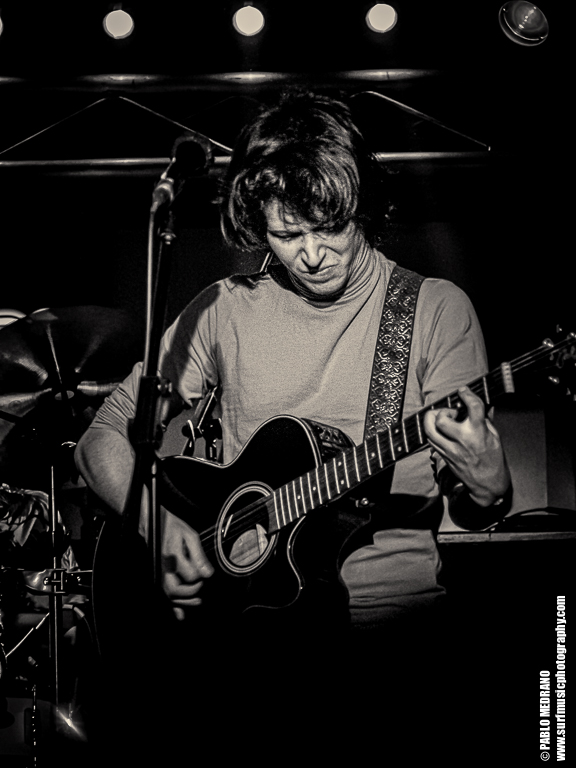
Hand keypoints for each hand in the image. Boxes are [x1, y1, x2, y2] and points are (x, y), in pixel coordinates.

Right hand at [161, 509, 213, 619]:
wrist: (153, 522)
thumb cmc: (172, 527)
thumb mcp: (190, 536)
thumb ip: (199, 555)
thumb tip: (208, 573)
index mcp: (173, 557)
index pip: (191, 576)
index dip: (201, 577)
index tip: (206, 574)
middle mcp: (163, 568)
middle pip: (179, 590)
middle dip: (194, 591)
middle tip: (202, 585)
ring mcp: (158, 574)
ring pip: (170, 596)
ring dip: (185, 602)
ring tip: (198, 600)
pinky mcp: (156, 576)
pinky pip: (162, 595)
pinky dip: (172, 607)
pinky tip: (181, 614)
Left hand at [423, 386, 510, 506]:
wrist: (487, 483)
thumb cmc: (493, 460)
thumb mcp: (495, 437)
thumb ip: (486, 420)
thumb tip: (482, 406)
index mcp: (478, 432)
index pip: (472, 407)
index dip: (467, 395)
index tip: (463, 391)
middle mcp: (462, 440)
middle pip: (441, 419)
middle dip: (443, 411)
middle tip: (451, 413)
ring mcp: (451, 449)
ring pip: (430, 430)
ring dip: (432, 420)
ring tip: (441, 419)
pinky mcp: (444, 456)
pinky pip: (431, 440)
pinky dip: (432, 432)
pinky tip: (440, 431)